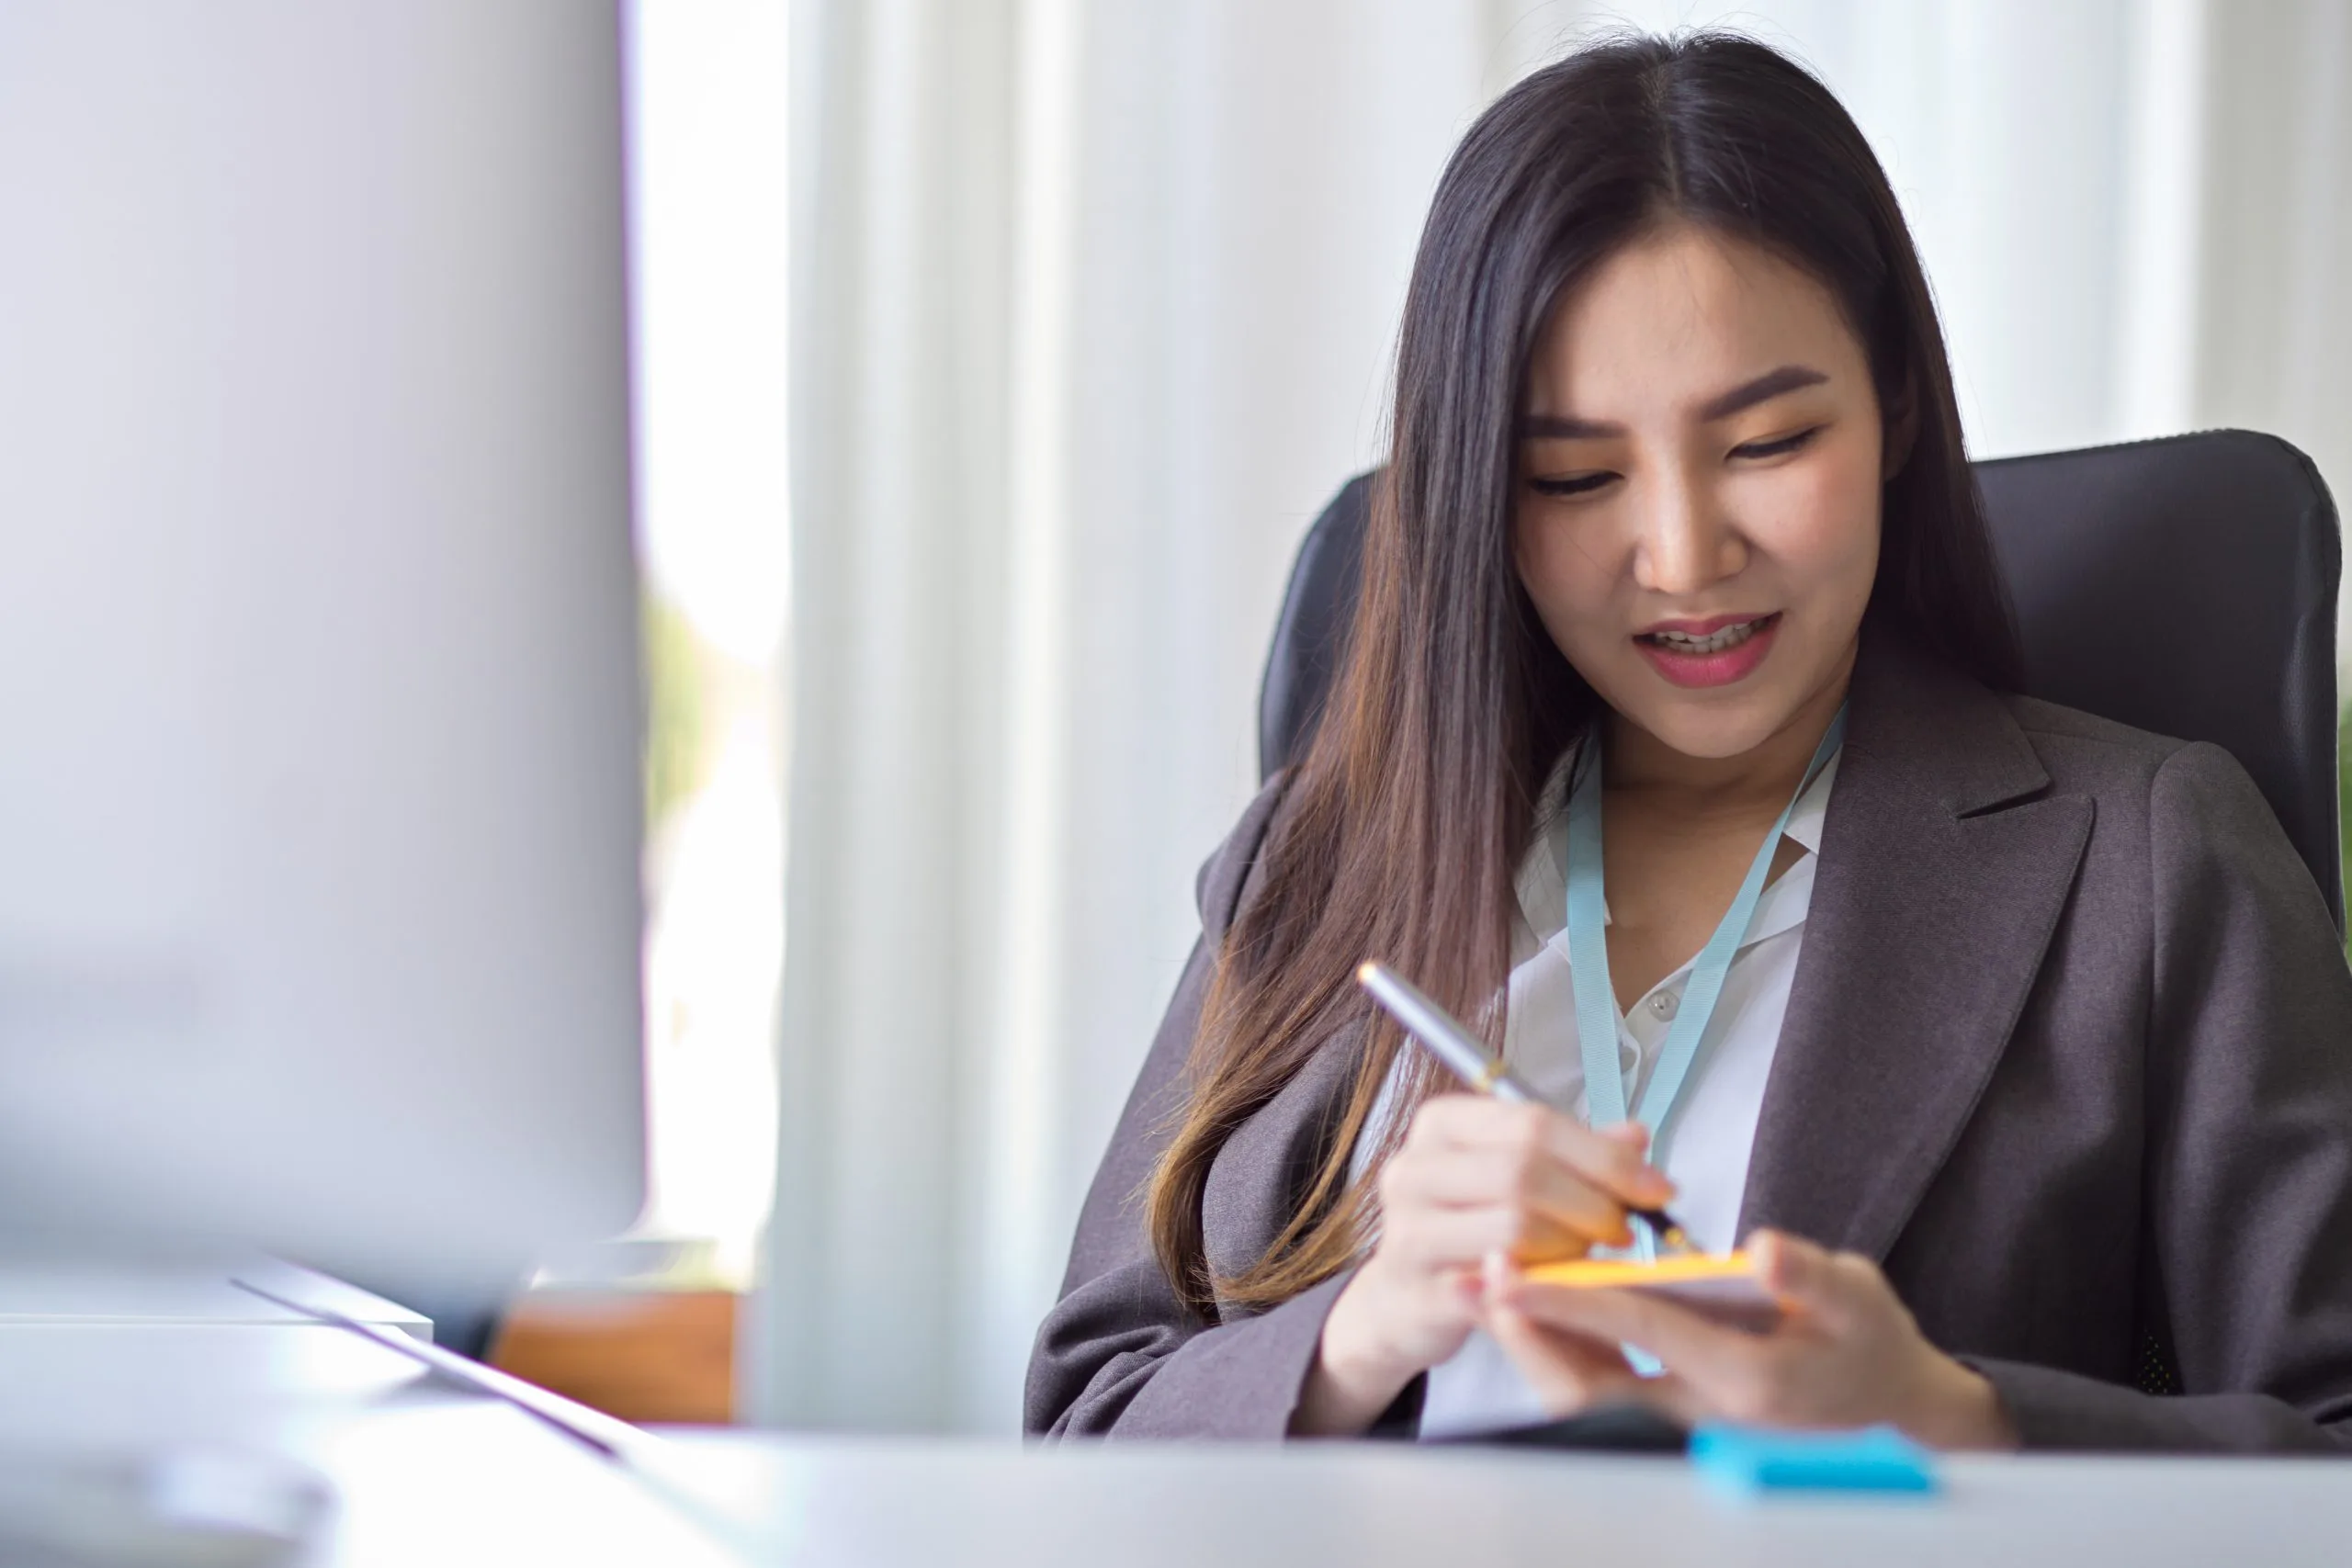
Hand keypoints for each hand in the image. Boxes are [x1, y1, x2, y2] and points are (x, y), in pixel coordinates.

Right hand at [1292, 1096, 1674, 1435]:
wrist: (1404, 1297)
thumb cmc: (1468, 1228)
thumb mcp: (1517, 1178)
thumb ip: (1575, 1155)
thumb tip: (1636, 1137)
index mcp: (1442, 1124)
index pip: (1534, 1124)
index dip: (1603, 1156)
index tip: (1654, 1186)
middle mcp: (1415, 1167)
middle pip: (1524, 1171)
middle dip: (1592, 1202)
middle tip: (1625, 1229)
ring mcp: (1408, 1228)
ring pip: (1515, 1226)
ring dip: (1570, 1246)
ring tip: (1587, 1257)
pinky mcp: (1417, 1288)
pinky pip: (1498, 1284)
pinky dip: (1543, 1285)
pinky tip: (1563, 1287)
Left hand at [1484, 1228, 2018, 1449]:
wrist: (1891, 1410)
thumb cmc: (1870, 1349)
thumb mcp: (1858, 1301)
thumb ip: (1811, 1277)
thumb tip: (1765, 1252)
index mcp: (1744, 1380)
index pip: (1638, 1331)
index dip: (1570, 1298)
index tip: (1513, 1271)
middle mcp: (1701, 1413)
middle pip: (1587, 1383)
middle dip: (1525, 1333)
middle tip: (1477, 1281)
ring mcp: (1681, 1422)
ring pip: (1583, 1394)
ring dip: (1532, 1342)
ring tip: (1487, 1286)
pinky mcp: (1670, 1414)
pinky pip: (1599, 1389)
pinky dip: (1559, 1348)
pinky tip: (1533, 1304)